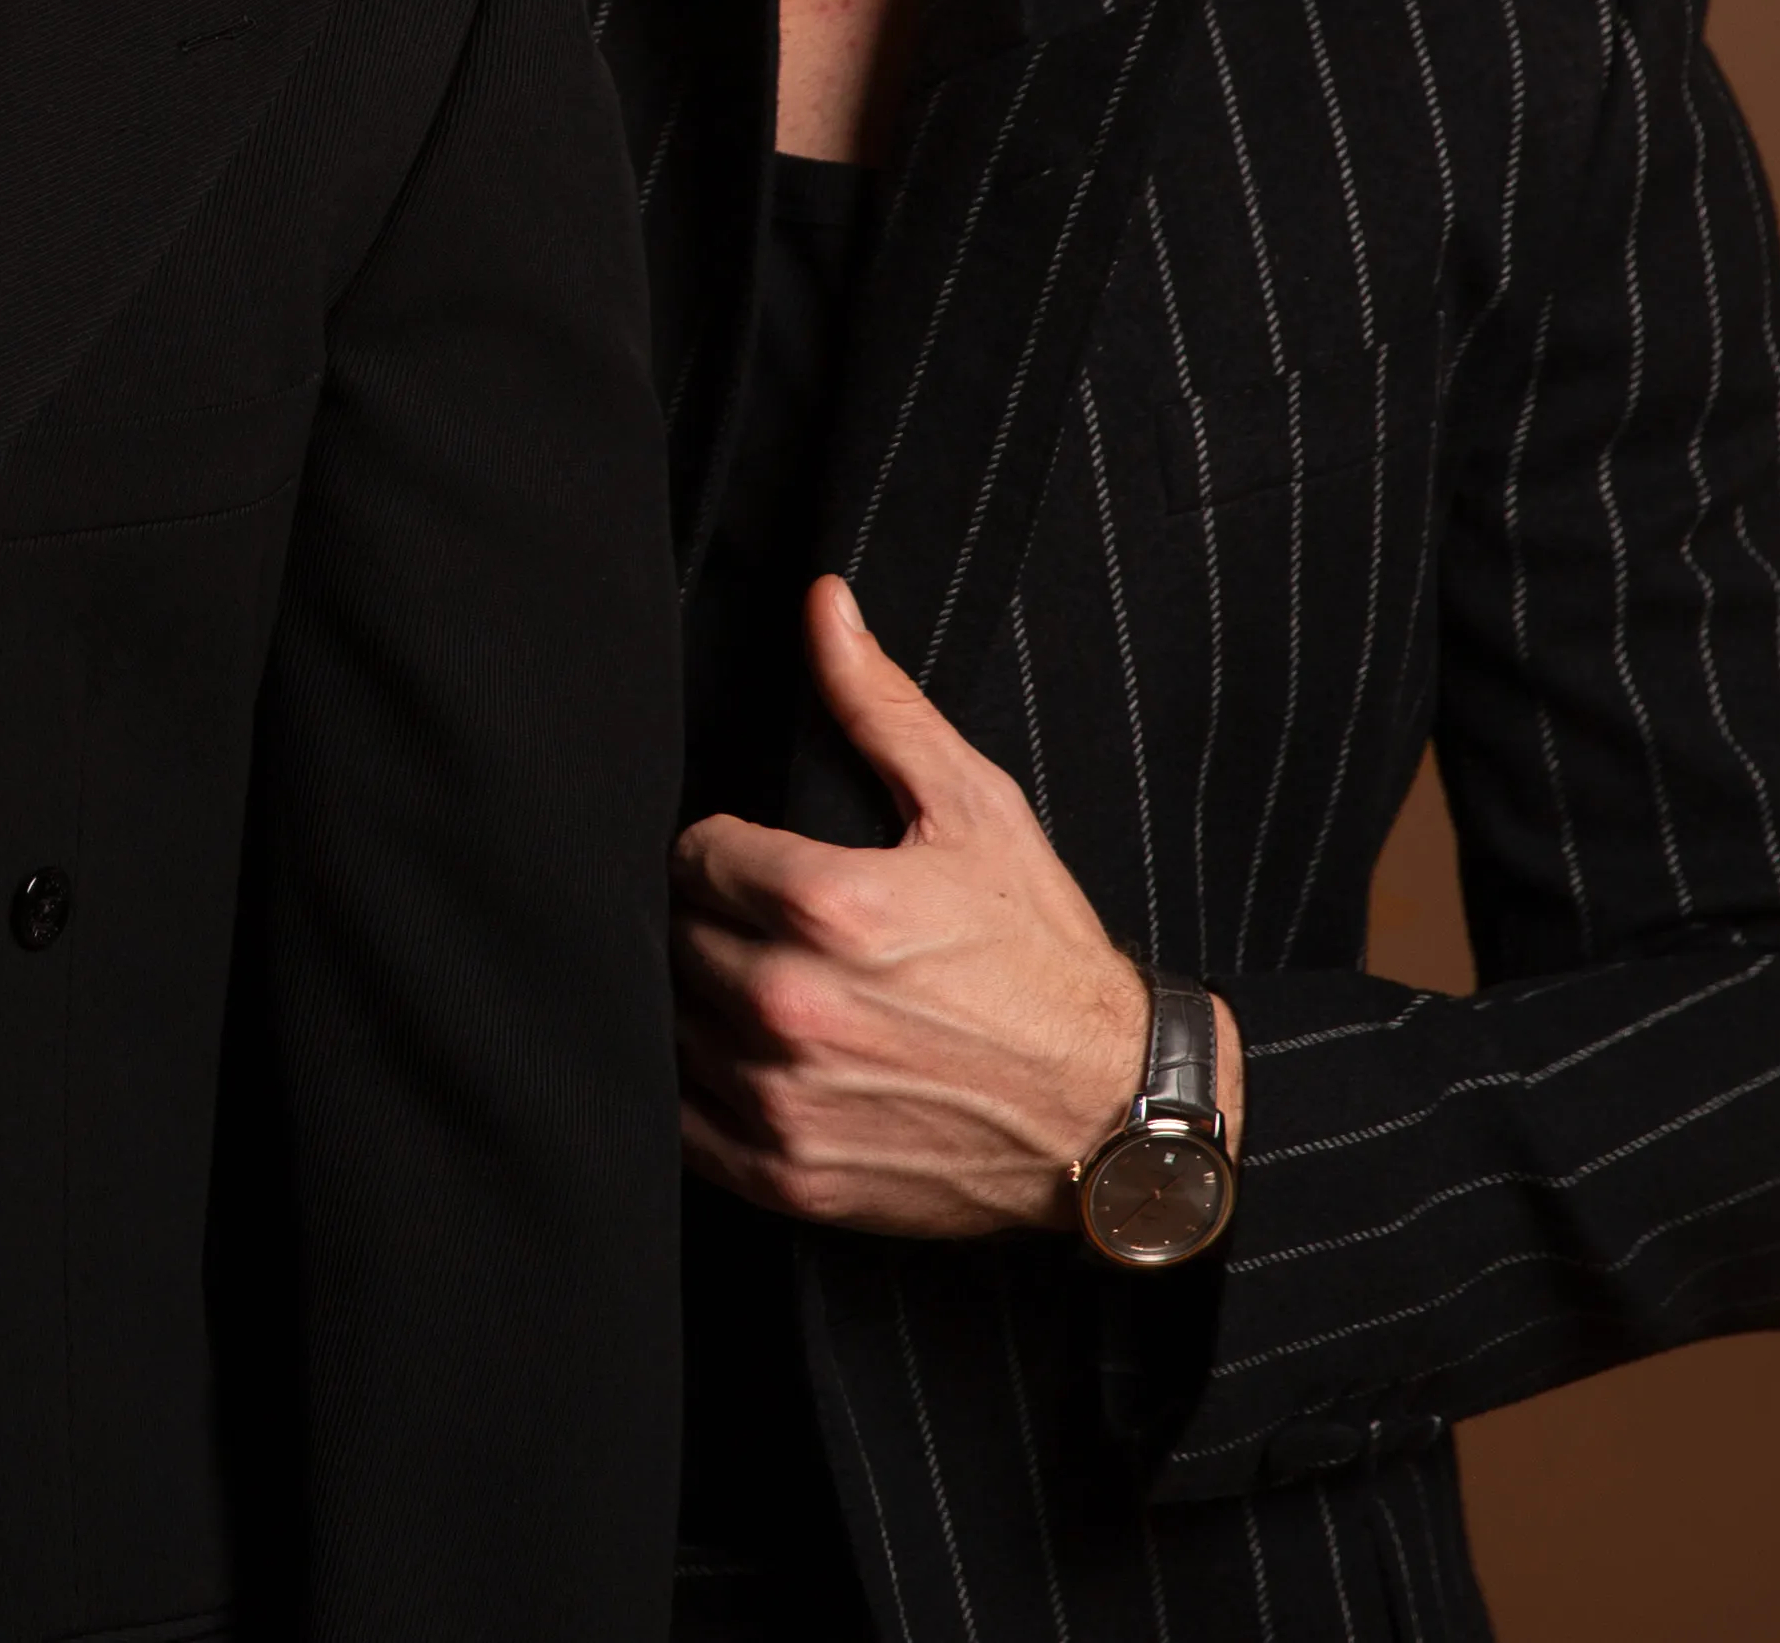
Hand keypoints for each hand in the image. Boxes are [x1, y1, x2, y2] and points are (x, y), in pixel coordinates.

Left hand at [672, 576, 1245, 1237]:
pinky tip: (746, 1059)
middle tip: (760, 920)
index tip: (753, 859)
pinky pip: (680, 1120)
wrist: (1110, 1113)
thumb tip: (823, 606)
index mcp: (829, 905)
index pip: (694, 854)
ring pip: (669, 1022)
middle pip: (674, 935)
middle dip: (710, 918)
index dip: (721, 848)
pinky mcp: (785, 1174)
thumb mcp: (976, 810)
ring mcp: (782, 1099)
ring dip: (698, 999)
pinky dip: (696, 1086)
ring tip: (760, 983)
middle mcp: (791, 1005)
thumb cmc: (1044, 958)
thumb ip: (880, 705)